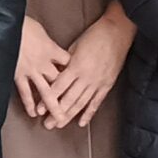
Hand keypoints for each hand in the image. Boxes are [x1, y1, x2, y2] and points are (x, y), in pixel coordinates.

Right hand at [13, 17, 69, 123]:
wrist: (6, 25)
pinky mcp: (18, 74)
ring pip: (46, 92)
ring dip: (53, 107)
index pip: (68, 63)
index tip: (79, 79)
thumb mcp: (40, 30)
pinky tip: (33, 114)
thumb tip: (49, 47)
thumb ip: (46, 42)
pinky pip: (25, 92)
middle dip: (68, 96)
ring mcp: (31, 70)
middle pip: (60, 82)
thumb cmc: (23, 24)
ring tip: (60, 120)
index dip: (74, 71)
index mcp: (52, 50)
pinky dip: (29, 103)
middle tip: (75, 109)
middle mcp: (44, 63)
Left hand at [42, 11, 133, 129]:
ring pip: (81, 103)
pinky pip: (96, 102)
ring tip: (59, 125)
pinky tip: (81, 123)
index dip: (49, 99)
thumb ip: (65, 62)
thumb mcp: (75, 46)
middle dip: (56, 113)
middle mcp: (86, 77)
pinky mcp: (107, 84)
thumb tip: (55, 73)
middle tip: (47, 124)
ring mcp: (97, 82)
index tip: (40, 109)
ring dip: (69, 115)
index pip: (59, 87)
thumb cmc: (94, 35)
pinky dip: (89, 113)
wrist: (117, 32)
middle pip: (68, 99)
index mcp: (76, 66)